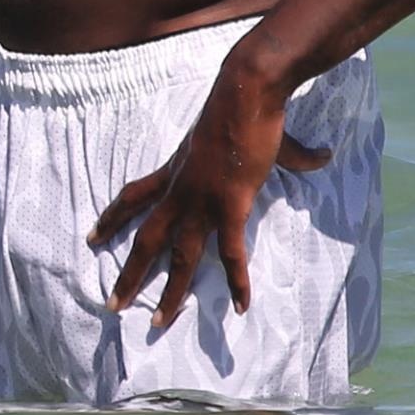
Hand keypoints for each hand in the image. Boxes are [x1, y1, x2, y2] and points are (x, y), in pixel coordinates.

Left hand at [87, 62, 329, 330]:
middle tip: (111, 304)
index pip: (132, 196)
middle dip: (129, 274)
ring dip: (169, 293)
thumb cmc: (245, 106)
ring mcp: (202, 200)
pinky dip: (237, 281)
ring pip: (179, 257)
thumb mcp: (250, 133)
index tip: (91, 237)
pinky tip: (241, 306)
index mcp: (175, 171)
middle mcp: (180, 190)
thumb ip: (289, 153)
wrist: (245, 89)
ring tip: (157, 325)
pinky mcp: (229, 205)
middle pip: (146, 238)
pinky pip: (231, 253)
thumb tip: (322, 154)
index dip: (112, 218)